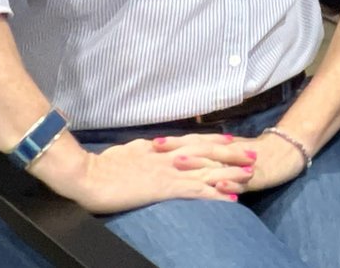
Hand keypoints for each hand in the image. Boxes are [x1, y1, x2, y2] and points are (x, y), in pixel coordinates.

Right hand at [35, 133, 255, 212]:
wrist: (86, 175)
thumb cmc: (101, 166)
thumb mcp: (129, 151)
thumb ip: (146, 150)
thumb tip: (155, 146)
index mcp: (159, 147)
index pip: (193, 141)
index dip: (214, 141)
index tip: (232, 141)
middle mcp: (169, 156)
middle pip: (207, 151)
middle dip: (231, 154)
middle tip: (253, 154)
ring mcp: (168, 171)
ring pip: (207, 169)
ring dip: (230, 171)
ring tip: (251, 173)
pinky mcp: (164, 188)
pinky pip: (196, 191)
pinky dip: (215, 194)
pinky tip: (230, 198)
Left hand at [151, 131, 306, 191]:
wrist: (288, 152)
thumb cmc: (256, 153)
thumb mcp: (231, 151)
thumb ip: (211, 152)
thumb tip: (183, 154)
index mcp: (222, 146)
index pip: (195, 141)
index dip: (175, 142)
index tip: (153, 142)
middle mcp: (229, 152)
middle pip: (201, 149)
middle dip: (179, 148)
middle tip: (157, 149)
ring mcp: (241, 164)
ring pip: (217, 163)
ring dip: (198, 163)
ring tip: (179, 163)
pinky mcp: (256, 176)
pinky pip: (241, 181)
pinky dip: (229, 183)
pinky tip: (218, 184)